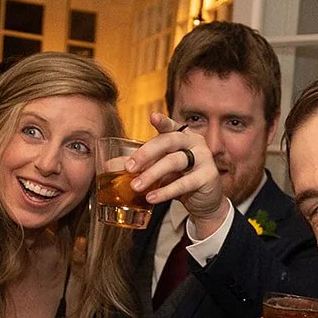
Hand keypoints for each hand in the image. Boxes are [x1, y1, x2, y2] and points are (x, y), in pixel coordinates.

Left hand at [129, 113, 228, 235]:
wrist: (204, 201)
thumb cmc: (179, 179)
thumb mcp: (158, 169)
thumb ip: (139, 165)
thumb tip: (109, 166)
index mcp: (182, 136)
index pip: (170, 126)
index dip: (162, 121)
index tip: (152, 117)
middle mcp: (194, 142)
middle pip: (168, 141)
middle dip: (146, 153)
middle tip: (129, 167)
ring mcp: (203, 158)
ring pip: (174, 162)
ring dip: (152, 174)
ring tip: (136, 186)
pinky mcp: (208, 177)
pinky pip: (184, 183)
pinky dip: (165, 191)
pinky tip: (151, 198)